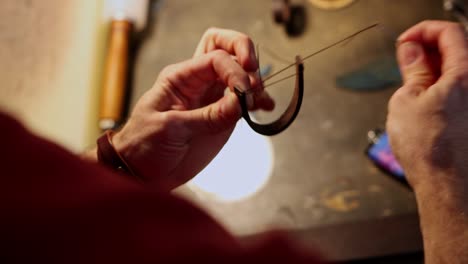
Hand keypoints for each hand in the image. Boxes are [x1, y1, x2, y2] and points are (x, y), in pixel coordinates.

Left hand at [112, 28, 273, 190]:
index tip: (243, 91)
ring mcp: (212, 99)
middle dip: (246, 57)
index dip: (234, 69)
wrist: (142, 172)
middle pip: (227, 51)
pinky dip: (258, 101)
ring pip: (240, 75)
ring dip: (255, 83)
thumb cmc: (144, 144)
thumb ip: (206, 116)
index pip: (215, 57)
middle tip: (254, 83)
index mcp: (181, 77)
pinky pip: (244, 102)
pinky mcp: (222, 117)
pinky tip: (266, 108)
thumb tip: (239, 103)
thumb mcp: (170, 128)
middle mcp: (198, 83)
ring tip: (260, 102)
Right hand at [387, 20, 467, 262]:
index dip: (422, 31)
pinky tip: (425, 99)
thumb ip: (412, 69)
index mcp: (466, 73)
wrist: (447, 185)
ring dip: (435, 68)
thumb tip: (410, 50)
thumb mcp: (406, 100)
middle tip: (405, 60)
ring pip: (459, 70)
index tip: (405, 42)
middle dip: (428, 48)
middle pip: (458, 48)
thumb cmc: (429, 148)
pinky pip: (461, 88)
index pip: (449, 32)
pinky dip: (443, 85)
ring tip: (411, 83)